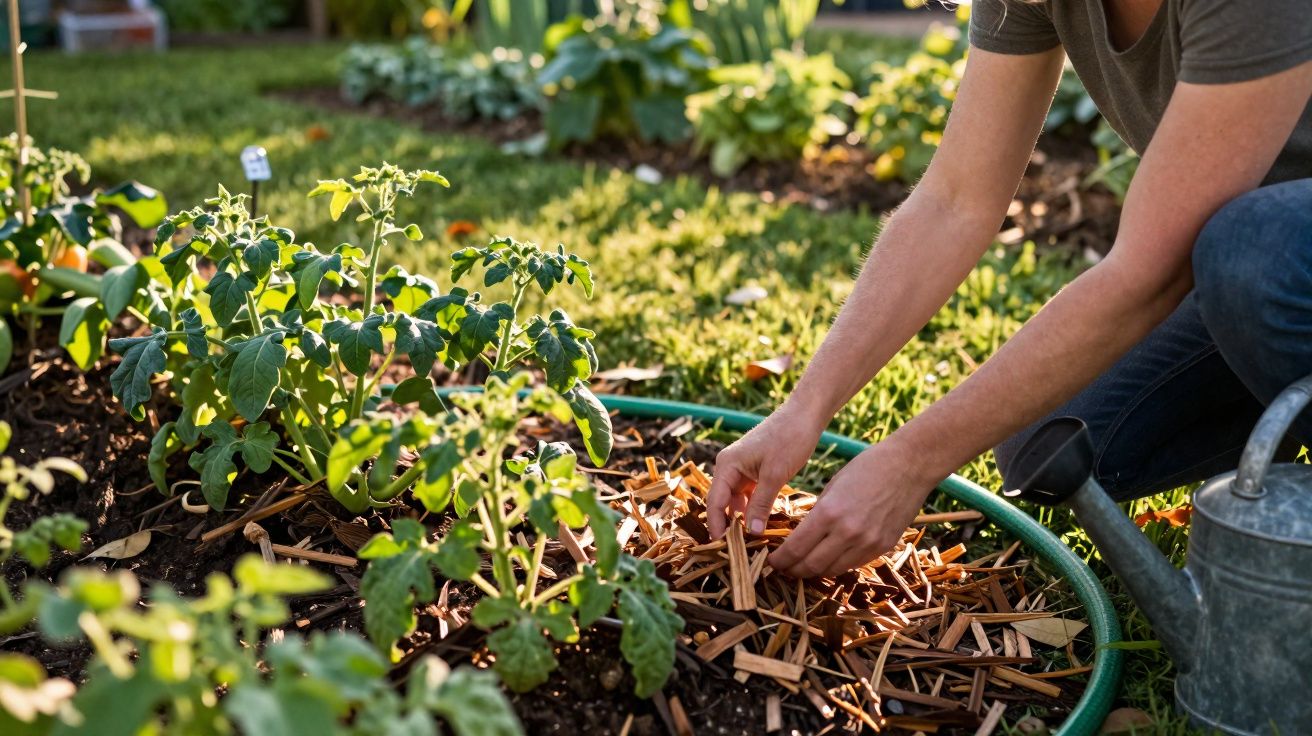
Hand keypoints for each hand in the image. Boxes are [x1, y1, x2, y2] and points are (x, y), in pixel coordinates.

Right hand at [707, 403, 825, 539]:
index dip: (716, 526)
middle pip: (722, 502)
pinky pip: (748, 495)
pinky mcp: (754, 470)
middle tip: (737, 550)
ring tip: (749, 541)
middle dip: (727, 525)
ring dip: (741, 518)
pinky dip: (752, 509)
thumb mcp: (775, 475)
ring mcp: (741, 468)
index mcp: (727, 464)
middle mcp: (729, 466)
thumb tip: (750, 533)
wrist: (806, 415)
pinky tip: (761, 523)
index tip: (721, 548)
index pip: (714, 501)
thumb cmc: (789, 438)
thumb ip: (760, 504)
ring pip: (735, 500)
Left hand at [768, 440, 935, 578]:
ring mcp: (867, 543)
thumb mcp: (832, 487)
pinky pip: (853, 564)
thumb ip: (817, 514)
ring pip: (832, 570)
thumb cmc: (866, 468)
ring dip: (814, 571)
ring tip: (803, 568)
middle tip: (783, 568)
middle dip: (793, 570)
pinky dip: (837, 565)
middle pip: (811, 565)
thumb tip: (801, 535)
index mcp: (828, 513)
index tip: (772, 561)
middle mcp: (847, 533)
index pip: (795, 548)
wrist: (909, 466)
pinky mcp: (882, 547)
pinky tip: (829, 560)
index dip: (780, 560)